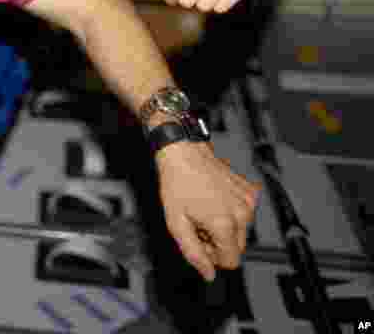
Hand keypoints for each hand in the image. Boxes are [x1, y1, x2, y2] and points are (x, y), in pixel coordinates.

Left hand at [156, 140, 259, 280]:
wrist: (183, 150)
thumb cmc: (177, 181)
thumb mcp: (176, 222)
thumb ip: (192, 253)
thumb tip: (209, 274)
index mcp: (225, 224)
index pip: (230, 261)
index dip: (212, 256)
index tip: (198, 239)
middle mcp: (243, 214)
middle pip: (236, 247)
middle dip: (218, 241)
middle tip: (197, 222)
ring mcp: (248, 201)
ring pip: (241, 230)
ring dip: (224, 226)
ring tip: (203, 207)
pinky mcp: (250, 191)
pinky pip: (244, 212)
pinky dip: (231, 211)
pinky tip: (214, 198)